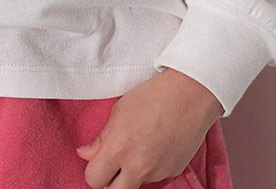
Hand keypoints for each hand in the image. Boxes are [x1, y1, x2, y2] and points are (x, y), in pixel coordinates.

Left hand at [75, 68, 223, 187]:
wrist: (190, 95)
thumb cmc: (152, 96)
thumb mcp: (119, 110)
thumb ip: (101, 138)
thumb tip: (85, 154)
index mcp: (118, 149)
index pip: (93, 179)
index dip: (94, 170)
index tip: (97, 160)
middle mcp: (137, 167)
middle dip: (109, 181)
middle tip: (112, 165)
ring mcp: (157, 173)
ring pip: (136, 184)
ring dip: (131, 173)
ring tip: (140, 146)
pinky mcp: (172, 173)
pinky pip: (154, 178)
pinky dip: (151, 167)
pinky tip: (156, 145)